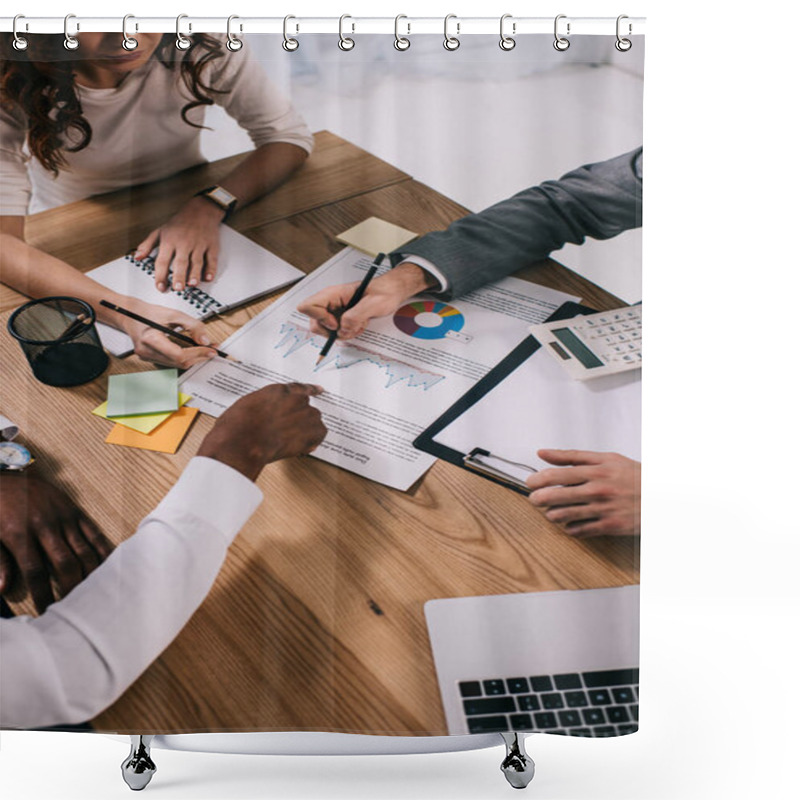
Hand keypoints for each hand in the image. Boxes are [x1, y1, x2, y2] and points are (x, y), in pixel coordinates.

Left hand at [0, 472, 113, 612]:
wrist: (7, 475)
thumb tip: (3, 589)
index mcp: (20, 535)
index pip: (36, 572)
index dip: (43, 594)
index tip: (46, 611)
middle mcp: (45, 527)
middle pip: (65, 563)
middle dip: (71, 587)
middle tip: (74, 605)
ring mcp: (64, 518)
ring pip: (83, 550)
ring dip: (89, 573)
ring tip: (92, 591)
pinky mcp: (74, 511)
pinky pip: (93, 533)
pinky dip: (101, 550)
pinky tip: (106, 565)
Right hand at [117, 300, 217, 368]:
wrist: (130, 315)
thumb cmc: (148, 313)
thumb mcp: (173, 314)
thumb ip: (192, 326)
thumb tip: (205, 340)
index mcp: (150, 339)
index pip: (179, 354)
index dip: (197, 353)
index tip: (211, 349)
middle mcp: (147, 352)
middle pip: (179, 362)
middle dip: (199, 356)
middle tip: (212, 350)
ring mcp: (147, 357)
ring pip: (177, 365)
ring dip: (193, 358)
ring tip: (205, 350)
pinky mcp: (151, 359)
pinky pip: (172, 363)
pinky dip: (185, 358)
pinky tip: (193, 351)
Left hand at [133, 197, 224, 292]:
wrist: (201, 210)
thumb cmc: (179, 222)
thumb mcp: (160, 231)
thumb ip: (147, 245)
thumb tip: (137, 257)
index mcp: (170, 241)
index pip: (163, 261)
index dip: (161, 275)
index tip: (160, 286)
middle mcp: (184, 244)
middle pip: (181, 262)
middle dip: (179, 276)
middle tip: (177, 288)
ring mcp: (198, 245)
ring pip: (197, 262)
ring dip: (195, 274)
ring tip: (192, 284)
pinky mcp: (211, 246)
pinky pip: (211, 259)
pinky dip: (211, 269)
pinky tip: (208, 278)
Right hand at [197, 383, 327, 480]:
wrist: (242, 443)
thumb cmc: (236, 427)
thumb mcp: (246, 407)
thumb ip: (263, 406)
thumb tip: (264, 414)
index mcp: (278, 390)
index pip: (298, 388)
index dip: (310, 390)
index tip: (319, 390)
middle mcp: (295, 399)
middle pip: (307, 406)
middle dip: (300, 418)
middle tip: (287, 431)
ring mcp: (306, 414)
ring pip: (314, 421)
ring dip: (306, 430)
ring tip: (290, 440)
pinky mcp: (312, 431)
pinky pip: (320, 435)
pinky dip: (313, 442)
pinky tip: (300, 447)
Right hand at [297, 262, 437, 339]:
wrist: (393, 291)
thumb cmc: (384, 291)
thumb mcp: (373, 303)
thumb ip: (356, 316)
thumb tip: (342, 329)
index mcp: (333, 293)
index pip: (307, 306)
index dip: (319, 318)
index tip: (335, 323)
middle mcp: (331, 302)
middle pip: (314, 322)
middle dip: (331, 331)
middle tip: (348, 327)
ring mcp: (335, 311)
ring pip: (326, 330)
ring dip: (343, 333)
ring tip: (358, 325)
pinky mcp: (342, 318)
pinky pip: (337, 332)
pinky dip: (348, 333)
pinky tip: (360, 325)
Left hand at [526, 450, 640, 537]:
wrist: (661, 495)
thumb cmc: (633, 475)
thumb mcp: (605, 459)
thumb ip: (572, 456)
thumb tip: (543, 453)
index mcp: (596, 471)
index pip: (557, 474)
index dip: (538, 479)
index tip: (530, 482)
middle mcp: (597, 489)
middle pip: (556, 495)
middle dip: (539, 499)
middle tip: (534, 499)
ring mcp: (603, 509)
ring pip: (565, 515)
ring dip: (552, 514)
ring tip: (551, 512)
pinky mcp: (610, 526)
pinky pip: (580, 530)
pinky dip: (570, 528)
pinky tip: (569, 524)